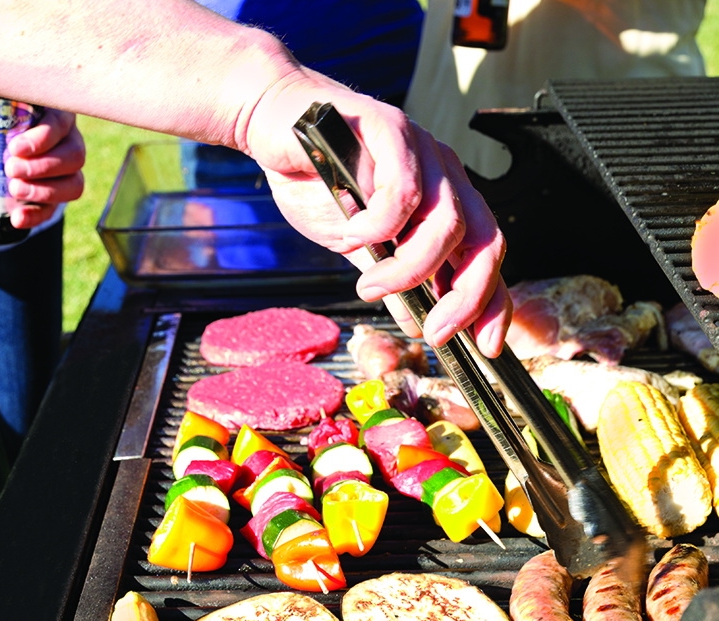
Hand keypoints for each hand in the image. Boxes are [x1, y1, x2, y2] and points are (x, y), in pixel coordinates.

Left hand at [0, 82, 85, 229]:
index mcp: (51, 110)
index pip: (61, 123)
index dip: (45, 138)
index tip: (16, 147)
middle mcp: (65, 140)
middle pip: (74, 156)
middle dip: (43, 167)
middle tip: (10, 170)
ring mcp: (63, 170)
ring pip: (73, 185)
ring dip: (45, 192)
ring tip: (14, 191)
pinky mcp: (52, 194)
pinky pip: (55, 208)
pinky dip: (37, 216)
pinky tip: (17, 219)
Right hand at [240, 70, 510, 356]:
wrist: (275, 125)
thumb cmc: (318, 180)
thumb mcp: (362, 249)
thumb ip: (395, 281)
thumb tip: (417, 323)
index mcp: (444, 203)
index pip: (487, 256)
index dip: (494, 303)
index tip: (486, 347)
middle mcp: (444, 176)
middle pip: (484, 241)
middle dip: (465, 297)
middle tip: (435, 330)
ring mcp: (422, 150)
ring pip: (445, 222)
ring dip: (408, 270)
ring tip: (371, 286)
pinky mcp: (391, 129)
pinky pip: (403, 192)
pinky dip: (379, 227)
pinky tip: (353, 235)